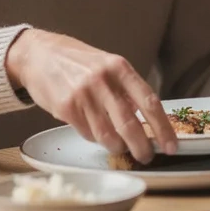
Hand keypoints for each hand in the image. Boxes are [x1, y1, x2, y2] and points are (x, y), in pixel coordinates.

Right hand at [6, 29, 176, 162]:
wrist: (38, 54)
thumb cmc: (77, 61)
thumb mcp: (107, 64)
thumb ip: (125, 88)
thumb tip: (146, 119)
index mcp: (119, 67)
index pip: (150, 101)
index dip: (163, 128)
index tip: (171, 145)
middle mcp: (103, 80)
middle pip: (130, 124)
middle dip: (142, 146)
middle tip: (147, 156)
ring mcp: (83, 94)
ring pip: (108, 135)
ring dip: (118, 147)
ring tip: (121, 148)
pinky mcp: (66, 108)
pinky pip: (87, 133)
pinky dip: (95, 138)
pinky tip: (96, 133)